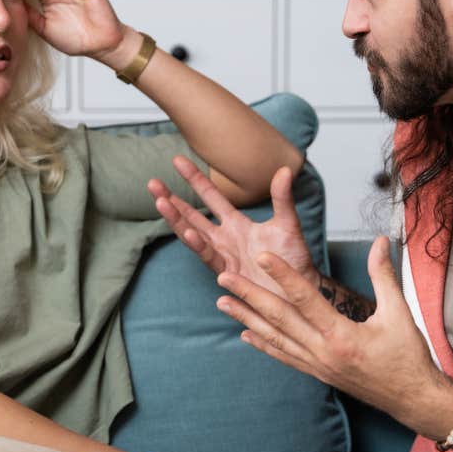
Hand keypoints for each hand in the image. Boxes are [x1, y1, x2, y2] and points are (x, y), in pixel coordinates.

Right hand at [149, 156, 313, 296]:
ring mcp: (224, 256)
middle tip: (152, 183)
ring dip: (176, 220)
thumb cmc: (294, 260)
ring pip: (193, 235)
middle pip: (192, 216)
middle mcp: (225, 239)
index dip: (194, 179)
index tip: (177, 160)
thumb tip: (285, 168)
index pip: (211, 197)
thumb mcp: (288, 224)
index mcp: (237, 224)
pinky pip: (210, 257)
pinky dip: (199, 245)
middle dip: (172, 200)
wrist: (299, 291)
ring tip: (161, 203)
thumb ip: (282, 198)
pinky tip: (188, 232)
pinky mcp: (228, 274)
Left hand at [214, 236, 452, 433]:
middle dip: (249, 296)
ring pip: (274, 338)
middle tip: (224, 277)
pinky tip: (245, 334)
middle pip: (279, 318)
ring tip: (223, 302)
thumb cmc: (407, 357)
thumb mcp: (399, 313)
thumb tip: (380, 241)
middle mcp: (322, 352)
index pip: (305, 298)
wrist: (411, 399)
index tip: (261, 257)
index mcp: (342, 335)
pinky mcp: (317, 373)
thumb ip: (384, 275)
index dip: (282, 275)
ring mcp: (317, 365)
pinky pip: (283, 356)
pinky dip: (263, 344)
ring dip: (246, 318)